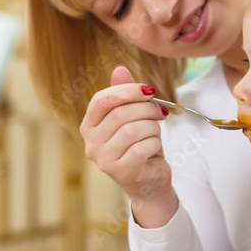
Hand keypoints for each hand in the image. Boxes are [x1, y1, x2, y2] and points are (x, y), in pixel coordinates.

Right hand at [79, 65, 178, 226]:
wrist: (149, 182)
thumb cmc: (140, 146)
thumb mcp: (133, 117)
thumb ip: (124, 95)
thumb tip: (120, 68)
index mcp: (89, 126)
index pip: (102, 100)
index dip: (127, 91)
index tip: (149, 91)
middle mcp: (91, 143)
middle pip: (119, 113)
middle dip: (146, 108)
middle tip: (161, 111)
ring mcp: (104, 160)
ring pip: (132, 130)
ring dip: (152, 127)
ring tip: (156, 132)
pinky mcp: (121, 172)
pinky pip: (142, 147)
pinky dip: (155, 143)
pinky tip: (155, 146)